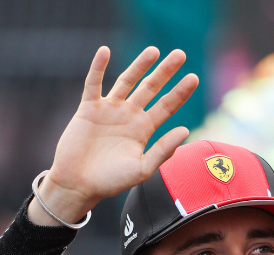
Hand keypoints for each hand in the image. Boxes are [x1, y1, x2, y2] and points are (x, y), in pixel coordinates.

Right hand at [30, 46, 198, 225]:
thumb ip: (163, 150)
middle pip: (151, 88)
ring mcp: (109, 110)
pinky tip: (104, 51)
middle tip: (180, 54)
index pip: (167, 106)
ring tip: (154, 51)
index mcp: (145, 129)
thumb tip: (186, 130)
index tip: (194, 78)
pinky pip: (93, 84)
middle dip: (165, 72)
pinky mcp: (88, 109)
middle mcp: (129, 115)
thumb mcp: (143, 169)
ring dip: (139, 65)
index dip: (180, 92)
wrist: (79, 185)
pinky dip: (98, 68)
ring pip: (127, 81)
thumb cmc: (112, 181)